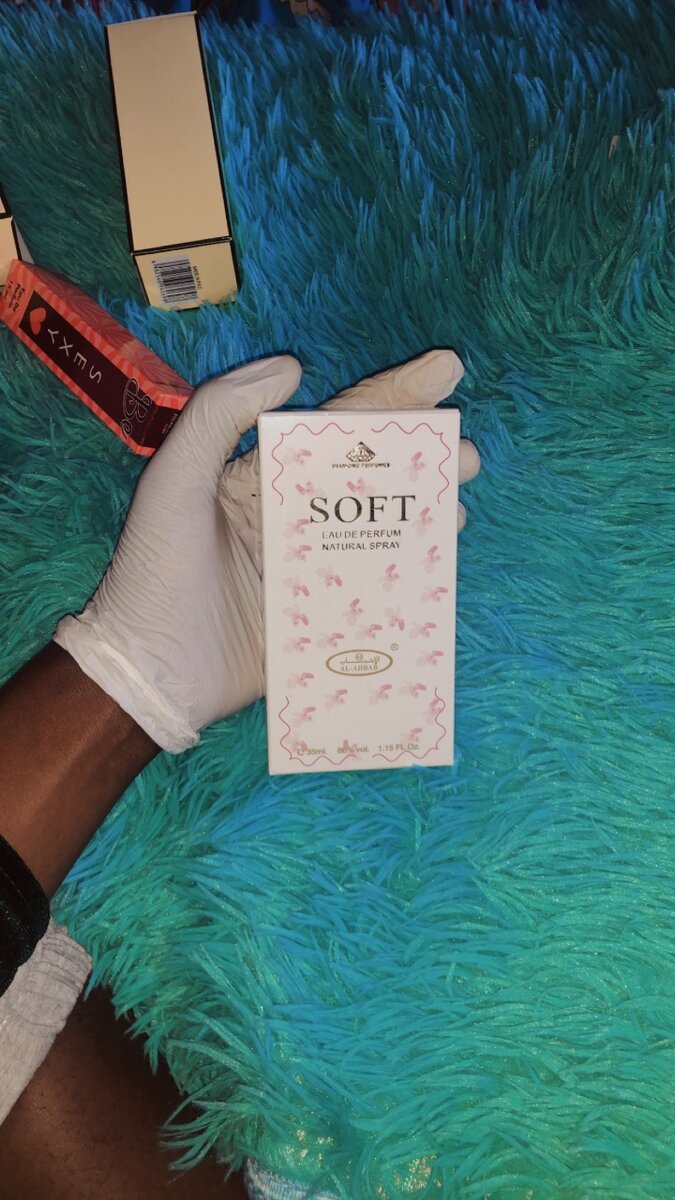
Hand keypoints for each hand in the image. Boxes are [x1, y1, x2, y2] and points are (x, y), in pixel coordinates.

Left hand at [55, 351, 478, 752]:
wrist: (153, 671)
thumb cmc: (156, 572)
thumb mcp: (174, 480)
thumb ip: (219, 417)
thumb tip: (292, 367)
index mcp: (264, 479)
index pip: (337, 426)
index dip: (392, 396)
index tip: (446, 370)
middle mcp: (296, 517)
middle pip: (374, 475)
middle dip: (424, 456)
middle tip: (467, 452)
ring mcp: (316, 568)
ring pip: (385, 526)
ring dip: (428, 509)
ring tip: (462, 501)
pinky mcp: (328, 615)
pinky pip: (382, 584)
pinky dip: (417, 568)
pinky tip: (443, 554)